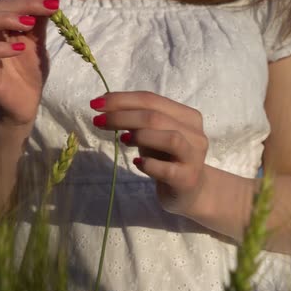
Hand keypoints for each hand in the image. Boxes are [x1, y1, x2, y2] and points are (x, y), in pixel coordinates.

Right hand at [0, 0, 59, 125]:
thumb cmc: (29, 73)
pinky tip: (21, 49)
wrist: (26, 104)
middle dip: (24, 2)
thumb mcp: (38, 42)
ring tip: (29, 24)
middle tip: (49, 7)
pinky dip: (0, 48)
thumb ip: (41, 20)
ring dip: (4, 18)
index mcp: (1, 24)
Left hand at [90, 91, 209, 218]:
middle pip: (156, 117)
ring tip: (122, 140)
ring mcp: (193, 157)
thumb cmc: (166, 158)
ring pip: (170, 138)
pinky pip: (167, 169)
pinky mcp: (187, 179)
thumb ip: (135, 120)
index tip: (96, 103)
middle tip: (98, 121)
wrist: (190, 191)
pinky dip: (149, 164)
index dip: (122, 99)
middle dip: (122, 116)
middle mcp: (195, 133)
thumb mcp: (151, 135)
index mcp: (187, 116)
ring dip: (140, 136)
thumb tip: (105, 104)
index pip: (151, 100)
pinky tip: (136, 163)